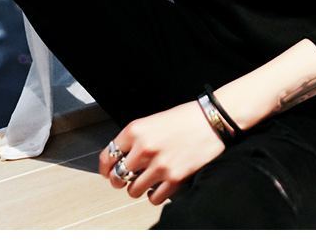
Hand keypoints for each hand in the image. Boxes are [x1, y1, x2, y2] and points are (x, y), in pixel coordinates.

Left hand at [98, 99, 226, 205]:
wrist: (210, 120)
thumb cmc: (184, 118)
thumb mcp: (152, 121)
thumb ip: (135, 139)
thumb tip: (122, 158)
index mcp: (136, 130)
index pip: (108, 156)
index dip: (105, 168)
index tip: (107, 172)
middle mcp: (144, 148)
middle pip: (118, 177)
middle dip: (119, 180)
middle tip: (125, 179)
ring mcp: (159, 165)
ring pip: (133, 191)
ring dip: (137, 188)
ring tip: (146, 180)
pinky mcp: (174, 178)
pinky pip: (153, 198)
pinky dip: (154, 195)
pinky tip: (159, 185)